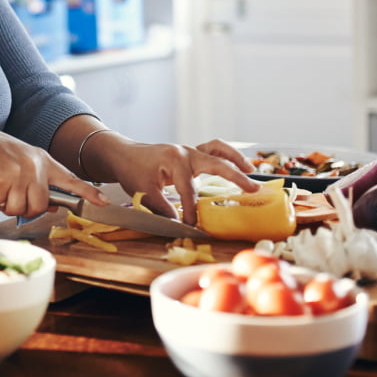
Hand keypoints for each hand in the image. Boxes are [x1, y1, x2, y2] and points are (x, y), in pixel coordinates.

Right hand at [0, 126, 107, 217]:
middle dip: (25, 207)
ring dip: (6, 205)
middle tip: (9, 194)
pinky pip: (2, 206)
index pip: (70, 179)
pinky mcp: (2, 183)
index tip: (104, 202)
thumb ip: (37, 180)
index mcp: (41, 159)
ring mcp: (19, 174)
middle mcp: (34, 166)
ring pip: (21, 209)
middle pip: (41, 205)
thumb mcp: (20, 160)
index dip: (88, 192)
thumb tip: (53, 205)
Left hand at [95, 136, 259, 225]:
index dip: (192, 210)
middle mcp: (185, 152)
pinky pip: (212, 150)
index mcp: (174, 160)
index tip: (193, 226)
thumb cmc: (131, 170)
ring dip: (235, 159)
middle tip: (253, 190)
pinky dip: (226, 156)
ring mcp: (189, 150)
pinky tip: (238, 165)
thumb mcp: (142, 191)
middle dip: (235, 177)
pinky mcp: (189, 154)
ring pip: (217, 150)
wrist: (123, 154)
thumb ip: (162, 208)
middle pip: (216, 163)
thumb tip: (178, 224)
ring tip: (251, 171)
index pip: (189, 190)